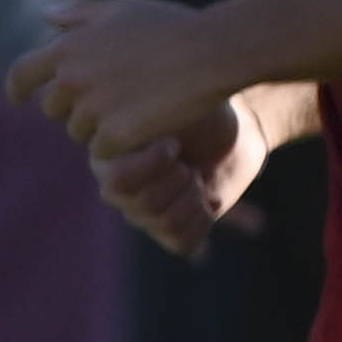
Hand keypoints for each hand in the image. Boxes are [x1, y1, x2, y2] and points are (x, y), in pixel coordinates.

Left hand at [6, 0, 250, 154]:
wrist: (211, 54)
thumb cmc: (173, 28)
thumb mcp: (124, 10)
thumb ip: (80, 15)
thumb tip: (45, 16)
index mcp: (67, 47)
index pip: (21, 74)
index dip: (18, 88)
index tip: (18, 98)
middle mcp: (71, 79)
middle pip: (53, 108)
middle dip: (74, 107)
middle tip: (113, 100)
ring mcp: (90, 109)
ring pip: (80, 131)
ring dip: (101, 126)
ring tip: (138, 108)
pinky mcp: (113, 135)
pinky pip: (104, 150)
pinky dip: (121, 145)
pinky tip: (147, 128)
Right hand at [88, 102, 270, 258]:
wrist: (236, 125)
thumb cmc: (197, 106)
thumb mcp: (168, 100)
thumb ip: (138, 110)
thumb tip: (130, 122)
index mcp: (105, 158)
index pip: (118, 181)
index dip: (154, 164)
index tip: (173, 142)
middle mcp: (117, 191)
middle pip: (143, 204)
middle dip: (178, 178)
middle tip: (185, 159)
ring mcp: (143, 214)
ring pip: (164, 222)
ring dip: (191, 195)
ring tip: (195, 175)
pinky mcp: (173, 230)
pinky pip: (182, 241)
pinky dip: (202, 217)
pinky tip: (204, 197)